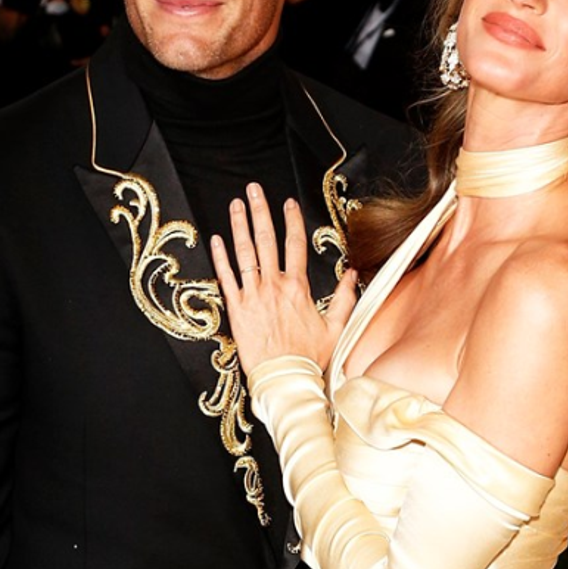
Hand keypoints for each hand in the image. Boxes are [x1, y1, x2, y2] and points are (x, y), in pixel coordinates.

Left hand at [211, 182, 356, 374]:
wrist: (284, 379)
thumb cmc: (309, 358)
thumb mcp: (336, 328)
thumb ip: (345, 298)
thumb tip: (351, 274)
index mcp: (297, 287)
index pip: (295, 244)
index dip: (291, 220)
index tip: (288, 202)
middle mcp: (274, 286)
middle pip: (266, 240)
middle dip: (260, 211)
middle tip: (254, 189)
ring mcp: (253, 296)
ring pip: (244, 253)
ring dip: (239, 226)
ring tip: (236, 204)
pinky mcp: (237, 309)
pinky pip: (226, 278)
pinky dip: (220, 258)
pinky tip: (216, 239)